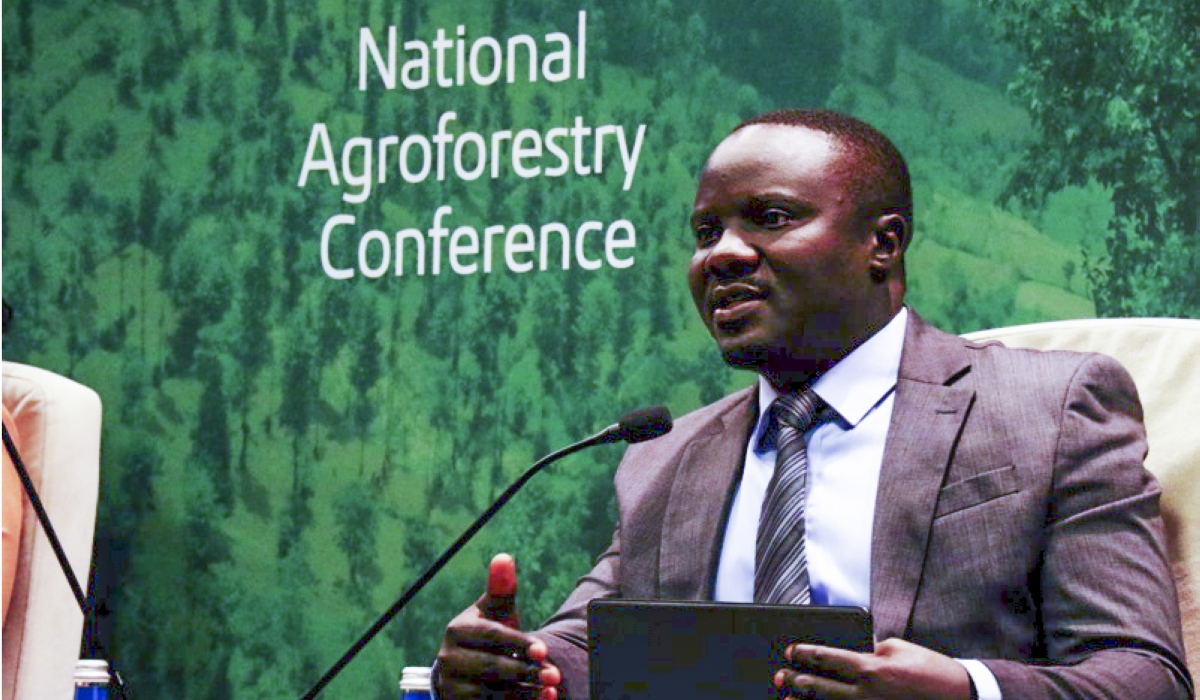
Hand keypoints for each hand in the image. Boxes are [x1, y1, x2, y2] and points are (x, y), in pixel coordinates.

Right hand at [436, 554, 561, 699]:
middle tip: (554, 674)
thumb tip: (504, 557)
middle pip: (491, 667)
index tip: (543, 650)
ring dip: (524, 692)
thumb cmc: (487, 635)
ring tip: (549, 688)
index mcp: (457, 630)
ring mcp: (450, 686)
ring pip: (490, 693)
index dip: (519, 643)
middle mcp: (448, 658)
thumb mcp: (494, 612)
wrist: (466, 670)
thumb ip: (501, 589)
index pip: (492, 636)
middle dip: (526, 671)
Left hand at [774, 638, 970, 699]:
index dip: (804, 654)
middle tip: (780, 678)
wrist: (960, 696)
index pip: (826, 658)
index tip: (790, 652)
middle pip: (819, 688)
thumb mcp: (896, 648)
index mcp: (870, 668)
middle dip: (796, 682)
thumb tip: (845, 658)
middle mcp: (866, 693)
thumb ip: (867, 652)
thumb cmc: (928, 669)